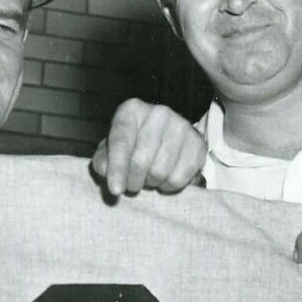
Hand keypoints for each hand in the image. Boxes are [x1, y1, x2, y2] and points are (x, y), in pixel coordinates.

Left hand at [90, 99, 205, 196]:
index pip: (122, 142)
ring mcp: (181, 126)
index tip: (115, 190)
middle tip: (132, 184)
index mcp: (131, 110)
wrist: (163, 138)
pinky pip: (180, 178)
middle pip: (141, 161)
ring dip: (151, 184)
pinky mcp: (198, 144)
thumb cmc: (130, 146)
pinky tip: (164, 178)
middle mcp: (159, 113)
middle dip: (133, 181)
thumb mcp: (109, 151)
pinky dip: (169, 187)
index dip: (117, 169)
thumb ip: (103, 161)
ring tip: (148, 178)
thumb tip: (107, 170)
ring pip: (161, 172)